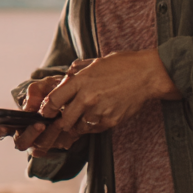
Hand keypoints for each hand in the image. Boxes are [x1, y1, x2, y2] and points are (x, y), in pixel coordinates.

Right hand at [0, 75, 79, 157]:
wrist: (74, 96)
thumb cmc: (52, 90)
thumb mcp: (43, 86)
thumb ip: (35, 93)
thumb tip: (30, 107)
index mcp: (16, 120)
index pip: (0, 129)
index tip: (0, 127)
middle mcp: (26, 134)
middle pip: (21, 142)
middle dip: (30, 134)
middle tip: (40, 124)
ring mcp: (41, 141)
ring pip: (41, 145)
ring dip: (50, 135)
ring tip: (58, 122)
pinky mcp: (58, 144)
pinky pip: (59, 146)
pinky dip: (63, 138)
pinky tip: (68, 129)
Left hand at [39, 49, 179, 134]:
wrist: (147, 75)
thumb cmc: (122, 65)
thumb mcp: (95, 62)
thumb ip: (78, 72)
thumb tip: (65, 79)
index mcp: (81, 81)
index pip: (54, 100)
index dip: (47, 109)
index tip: (46, 112)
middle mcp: (88, 98)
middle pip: (64, 119)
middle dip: (61, 121)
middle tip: (62, 119)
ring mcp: (100, 111)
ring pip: (78, 127)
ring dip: (77, 124)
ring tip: (82, 116)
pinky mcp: (111, 121)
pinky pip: (94, 129)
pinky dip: (91, 126)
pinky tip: (96, 117)